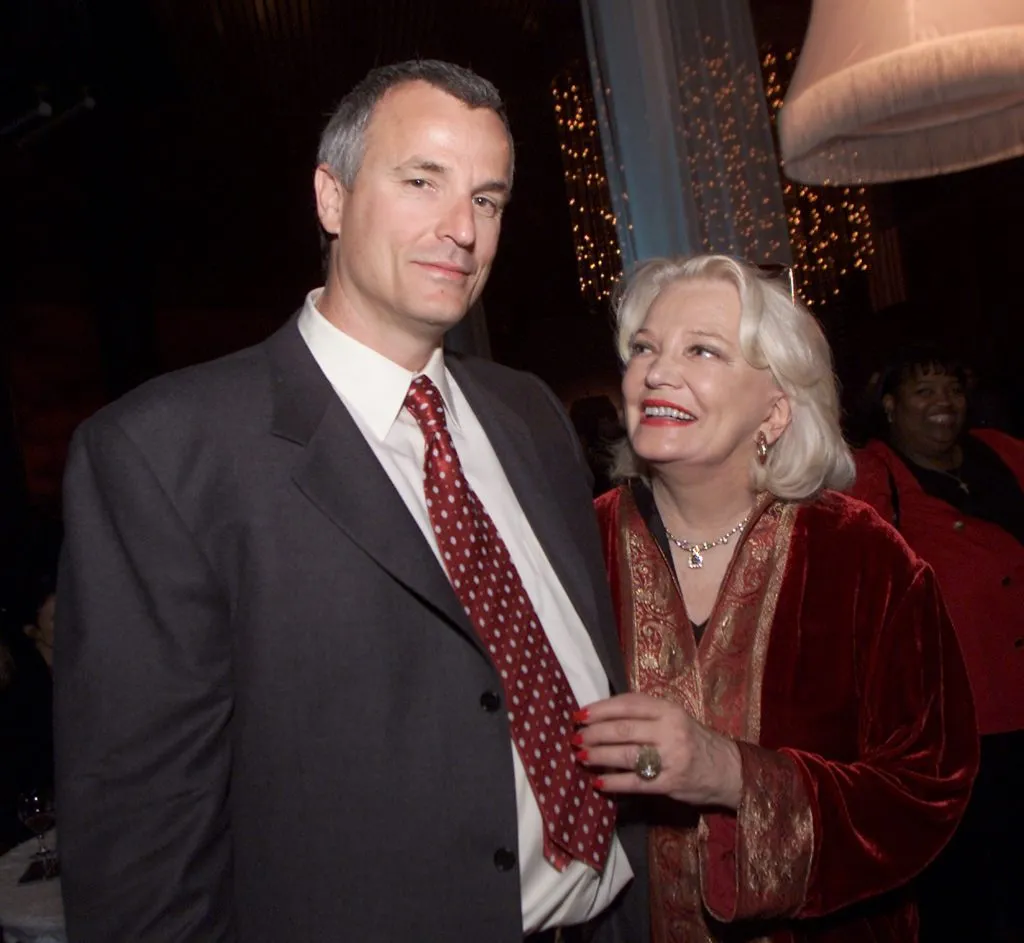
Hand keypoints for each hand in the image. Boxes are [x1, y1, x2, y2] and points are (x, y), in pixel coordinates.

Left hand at [574, 692, 742, 808]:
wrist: (728, 770)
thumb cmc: (693, 740)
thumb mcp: (674, 717)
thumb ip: (645, 713)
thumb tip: (602, 714)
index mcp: (669, 710)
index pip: (629, 704)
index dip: (601, 709)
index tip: (580, 714)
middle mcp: (670, 731)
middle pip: (623, 729)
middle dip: (594, 733)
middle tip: (576, 737)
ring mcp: (671, 758)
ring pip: (626, 755)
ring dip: (599, 755)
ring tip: (582, 755)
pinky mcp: (670, 784)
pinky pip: (635, 783)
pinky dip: (614, 782)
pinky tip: (598, 782)